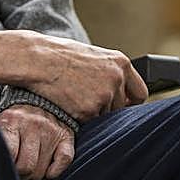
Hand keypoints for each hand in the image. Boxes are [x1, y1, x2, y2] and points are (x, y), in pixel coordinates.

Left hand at [0, 104, 74, 179]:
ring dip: (35, 174)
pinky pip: (64, 161)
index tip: (4, 165)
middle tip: (18, 170)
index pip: (8, 153)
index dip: (6, 165)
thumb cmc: (14, 121)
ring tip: (31, 164)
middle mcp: (33, 124)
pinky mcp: (66, 136)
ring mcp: (51, 130)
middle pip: (26, 167)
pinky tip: (47, 169)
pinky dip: (54, 171)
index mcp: (12, 120)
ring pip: (42, 170)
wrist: (38, 100)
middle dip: (21, 175)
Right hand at [23, 34, 147, 121]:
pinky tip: (69, 102)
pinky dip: (79, 117)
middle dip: (106, 108)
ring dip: (92, 112)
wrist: (39, 60)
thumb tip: (122, 94)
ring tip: (75, 96)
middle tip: (86, 99)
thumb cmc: (62, 57)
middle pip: (120, 108)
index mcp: (121, 63)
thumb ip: (111, 73)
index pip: (140, 93)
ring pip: (104, 116)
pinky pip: (89, 122)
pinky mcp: (88, 110)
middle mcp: (116, 79)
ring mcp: (104, 96)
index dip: (131, 103)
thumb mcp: (95, 57)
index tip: (123, 107)